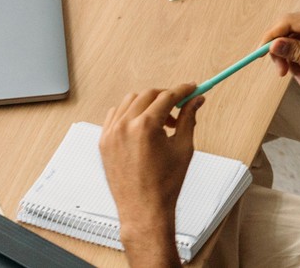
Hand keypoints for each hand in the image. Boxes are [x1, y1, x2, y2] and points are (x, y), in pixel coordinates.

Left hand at [99, 84, 198, 267]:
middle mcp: (124, 127)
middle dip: (166, 96)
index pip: (167, 96)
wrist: (143, 211)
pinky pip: (115, 116)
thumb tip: (196, 100)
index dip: (183, 90)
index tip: (192, 89)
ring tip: (162, 120)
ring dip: (148, 104)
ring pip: (130, 102)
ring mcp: (111, 134)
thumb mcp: (183, 147)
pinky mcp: (103, 143)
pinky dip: (129, 113)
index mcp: (145, 126)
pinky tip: (142, 125)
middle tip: (181, 106)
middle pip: (148, 95)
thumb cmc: (164, 185)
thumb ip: (188, 118)